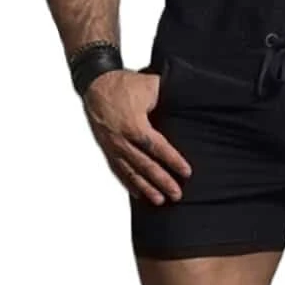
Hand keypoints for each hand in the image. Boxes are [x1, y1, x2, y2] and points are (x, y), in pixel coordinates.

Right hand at [82, 69, 191, 205]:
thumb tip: (189, 101)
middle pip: (145, 165)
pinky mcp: (107, 147)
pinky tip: (139, 193)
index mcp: (134, 125)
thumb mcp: (150, 85)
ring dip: (146, 187)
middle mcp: (122, 140)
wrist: (96, 84)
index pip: (157, 148)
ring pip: (131, 172)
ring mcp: (113, 146)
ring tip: (160, 200)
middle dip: (162, 181)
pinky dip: (129, 183)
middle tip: (177, 194)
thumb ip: (167, 96)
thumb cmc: (124, 83)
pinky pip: (119, 169)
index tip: (186, 172)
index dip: (173, 161)